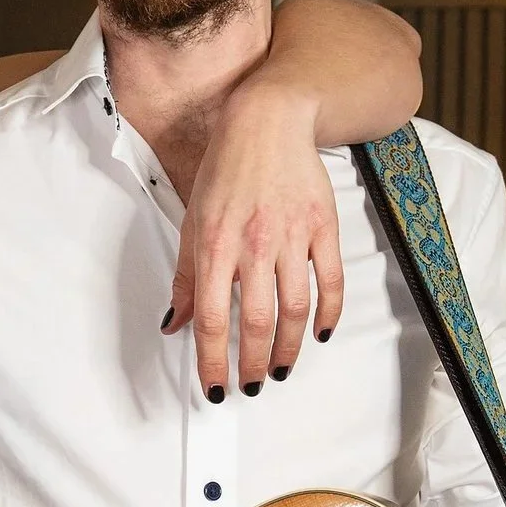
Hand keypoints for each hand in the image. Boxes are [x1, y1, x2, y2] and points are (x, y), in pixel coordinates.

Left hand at [163, 81, 344, 400]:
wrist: (268, 120)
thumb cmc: (228, 167)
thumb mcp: (194, 220)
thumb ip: (186, 277)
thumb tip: (175, 322)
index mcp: (216, 244)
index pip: (212, 318)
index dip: (212, 360)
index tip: (214, 386)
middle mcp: (254, 243)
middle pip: (257, 322)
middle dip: (253, 364)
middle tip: (251, 385)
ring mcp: (293, 236)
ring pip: (295, 309)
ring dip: (288, 348)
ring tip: (280, 369)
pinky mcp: (323, 226)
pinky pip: (330, 280)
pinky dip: (328, 313)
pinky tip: (318, 333)